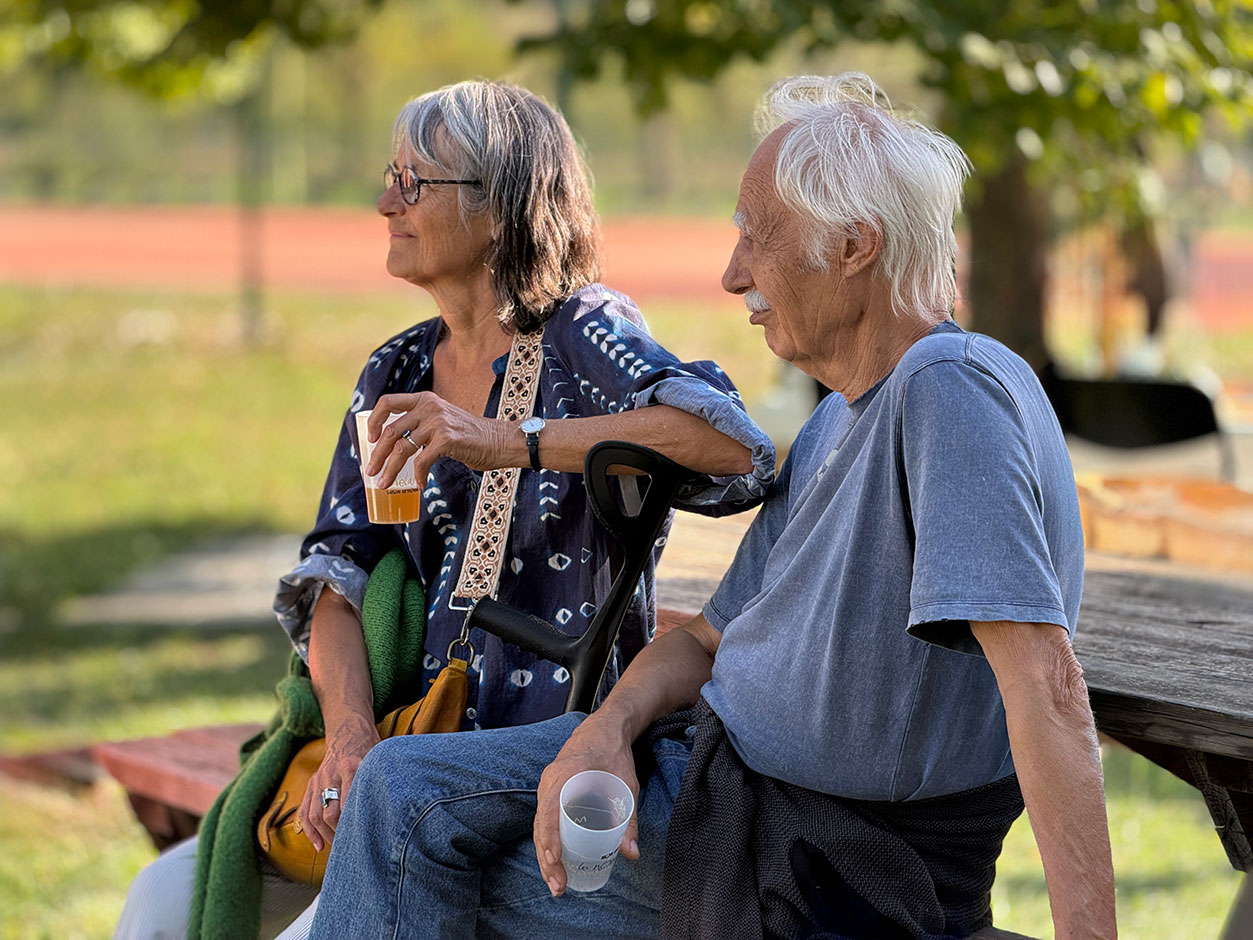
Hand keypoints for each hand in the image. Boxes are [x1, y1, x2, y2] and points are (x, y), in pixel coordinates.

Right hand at [298, 719, 380, 851]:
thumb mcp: (379, 762)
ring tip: (338, 849)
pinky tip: (318, 846)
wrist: (350, 732)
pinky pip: (304, 810)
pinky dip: (309, 830)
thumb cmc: (371, 751)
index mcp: (351, 767)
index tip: (363, 839)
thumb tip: (392, 815)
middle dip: (340, 834)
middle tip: (352, 847)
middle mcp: (331, 774)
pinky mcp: (312, 783)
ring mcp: (319, 779)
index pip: (349, 804)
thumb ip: (380, 783)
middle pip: (330, 813)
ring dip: (326, 835)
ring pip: (315, 815)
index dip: (354, 824)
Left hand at [364, 392, 516, 489]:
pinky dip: (417, 476)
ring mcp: (438, 422)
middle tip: (370, 472)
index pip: (388, 402)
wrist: (499, 441)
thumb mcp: (442, 420)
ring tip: (385, 484)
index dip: (374, 420)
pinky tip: (419, 485)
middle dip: (376, 454)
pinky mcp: (447, 439)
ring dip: (390, 469)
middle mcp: (429, 407)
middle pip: (391, 431)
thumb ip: (422, 424)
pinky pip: (421, 461)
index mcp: (425, 399)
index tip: (370, 438)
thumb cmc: (470, 436)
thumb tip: (393, 444)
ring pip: (402, 449)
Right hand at [533, 715, 640, 896]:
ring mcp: (548, 787)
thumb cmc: (614, 753)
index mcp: (567, 773)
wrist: (604, 728)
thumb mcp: (627, 784)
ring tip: (557, 884)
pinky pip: (544, 820)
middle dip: (547, 859)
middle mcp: (551, 780)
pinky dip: (547, 843)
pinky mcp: (551, 793)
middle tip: (560, 886)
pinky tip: (555, 865)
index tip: (554, 859)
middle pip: (542, 825)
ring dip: (545, 857)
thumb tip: (631, 852)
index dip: (550, 836)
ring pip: (540, 826)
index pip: (551, 809)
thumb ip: (628, 818)